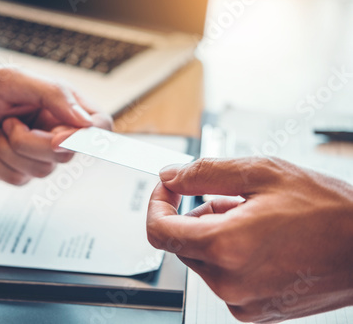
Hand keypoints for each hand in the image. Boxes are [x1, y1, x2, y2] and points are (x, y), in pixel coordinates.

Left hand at [0, 68, 111, 183]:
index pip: (99, 125)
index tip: (55, 137)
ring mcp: (38, 153)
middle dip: (32, 142)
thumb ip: (54, 95)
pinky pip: (19, 179)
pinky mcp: (19, 170)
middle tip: (8, 123)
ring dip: (10, 150)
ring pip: (44, 169)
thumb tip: (86, 124)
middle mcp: (55, 129)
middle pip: (69, 153)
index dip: (86, 138)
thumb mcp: (13, 80)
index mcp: (62, 105)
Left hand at [147, 157, 352, 322]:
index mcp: (224, 246)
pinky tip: (260, 242)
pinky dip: (230, 256)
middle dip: (196, 215)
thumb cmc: (327, 211)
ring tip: (254, 219)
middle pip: (181, 243)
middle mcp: (228, 281)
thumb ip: (204, 173)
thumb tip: (170, 176)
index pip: (159, 230)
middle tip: (230, 200)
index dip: (157, 203)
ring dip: (214, 234)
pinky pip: (223, 278)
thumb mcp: (261, 174)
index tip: (168, 189)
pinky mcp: (254, 311)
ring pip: (202, 259)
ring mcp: (241, 301)